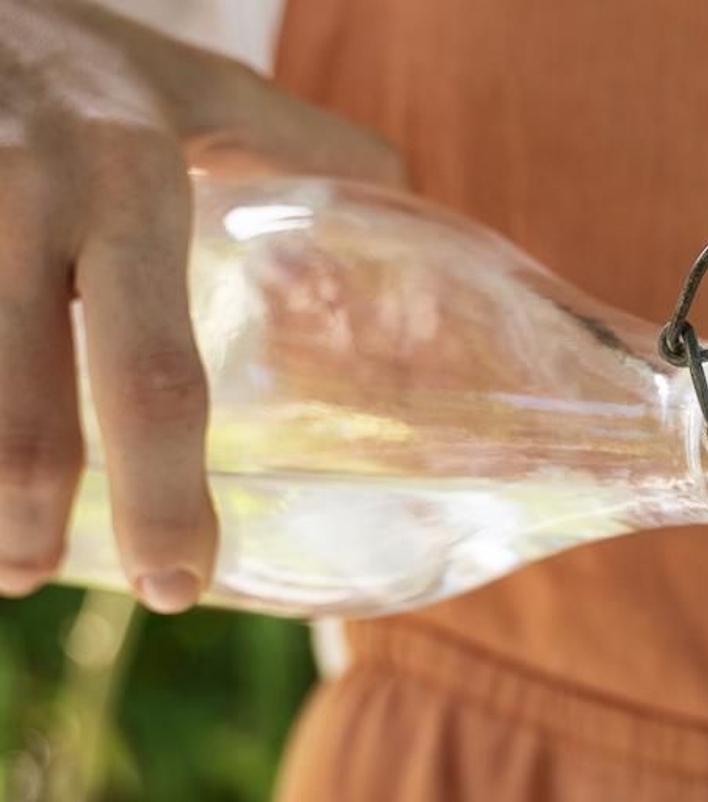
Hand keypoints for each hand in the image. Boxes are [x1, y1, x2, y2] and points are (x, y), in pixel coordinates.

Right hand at [0, 0, 402, 609]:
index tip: (179, 582)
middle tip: (39, 578)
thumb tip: (407, 192)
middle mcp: (22, 201)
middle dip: (28, 518)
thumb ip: (295, 138)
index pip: (154, 374)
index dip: (164, 493)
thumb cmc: (74, 52)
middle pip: (23, 413)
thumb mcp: (190, 84)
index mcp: (127, 184)